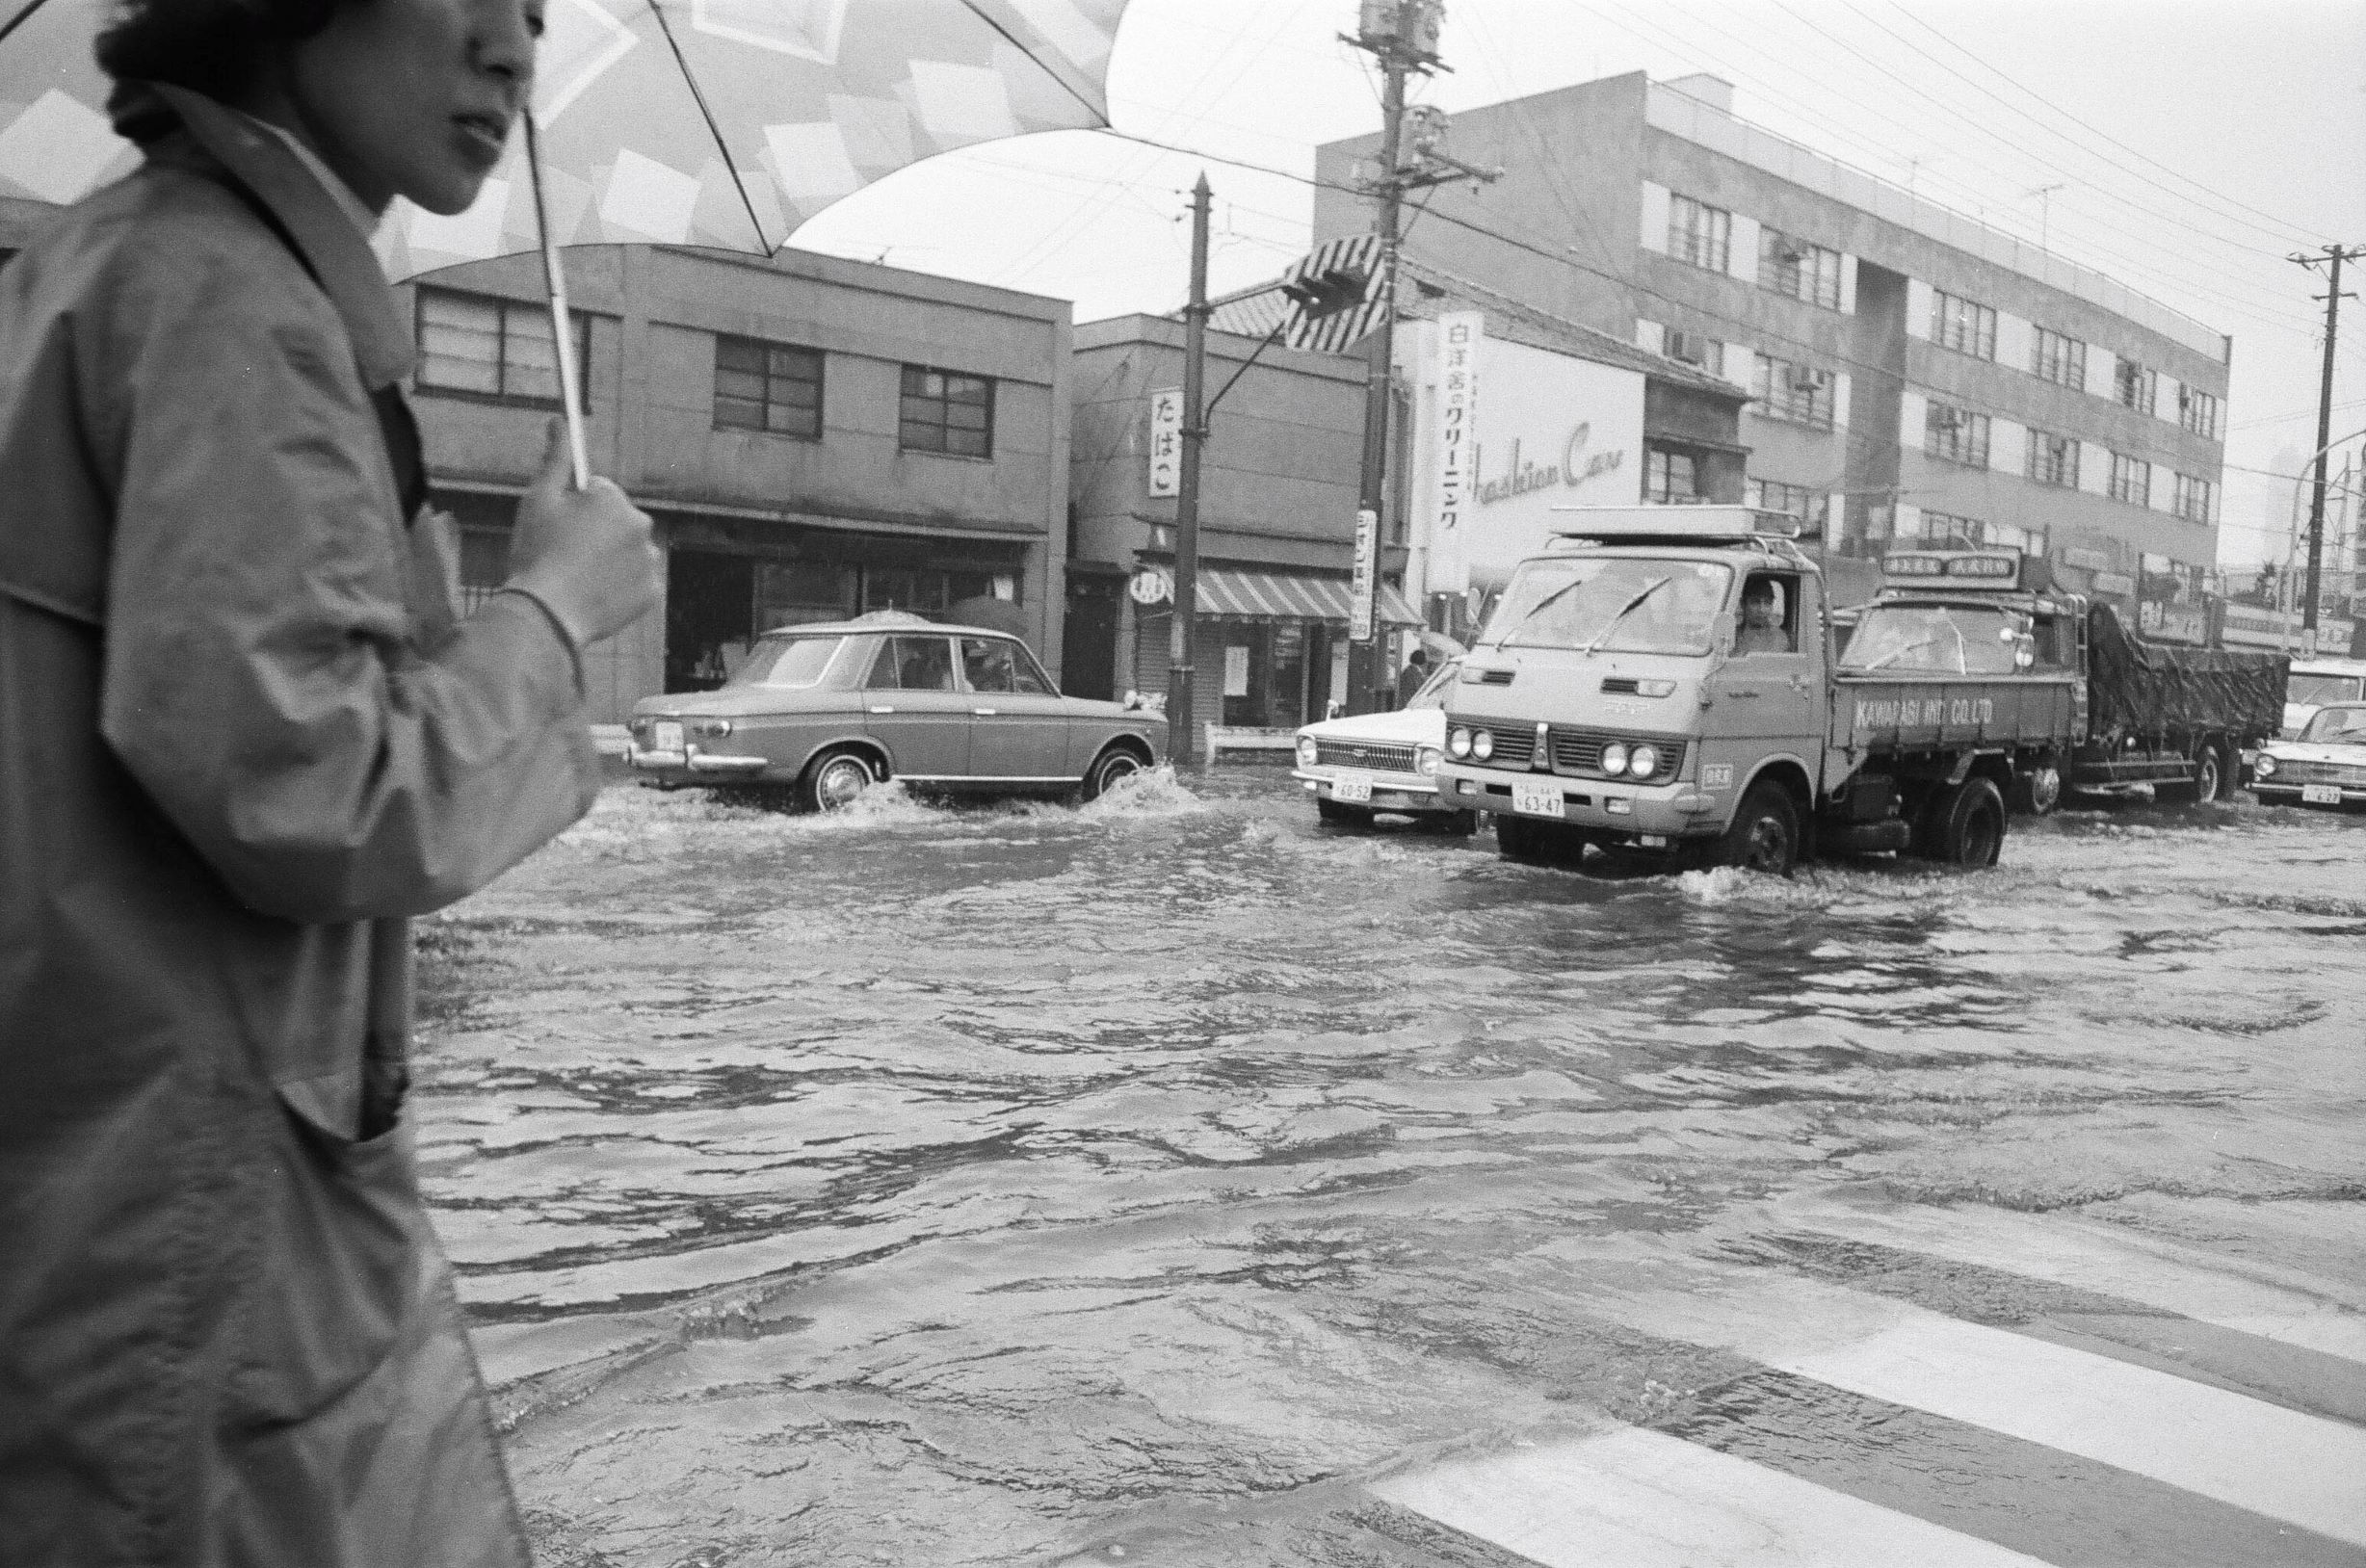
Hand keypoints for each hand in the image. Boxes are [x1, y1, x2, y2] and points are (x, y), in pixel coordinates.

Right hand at [503, 419, 660, 645]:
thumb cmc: (537, 553)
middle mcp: (641, 526)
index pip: (599, 494)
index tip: (561, 528)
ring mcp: (649, 561)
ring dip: (610, 559)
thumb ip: (555, 457)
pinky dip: (620, 586)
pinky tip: (595, 593)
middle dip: (597, 532)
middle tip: (567, 553)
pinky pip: (636, 582)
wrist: (547, 613)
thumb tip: (559, 420)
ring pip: (628, 552)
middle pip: (617, 522)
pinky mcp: (652, 592)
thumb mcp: (538, 499)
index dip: (576, 509)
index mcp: (614, 500)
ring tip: (580, 576)